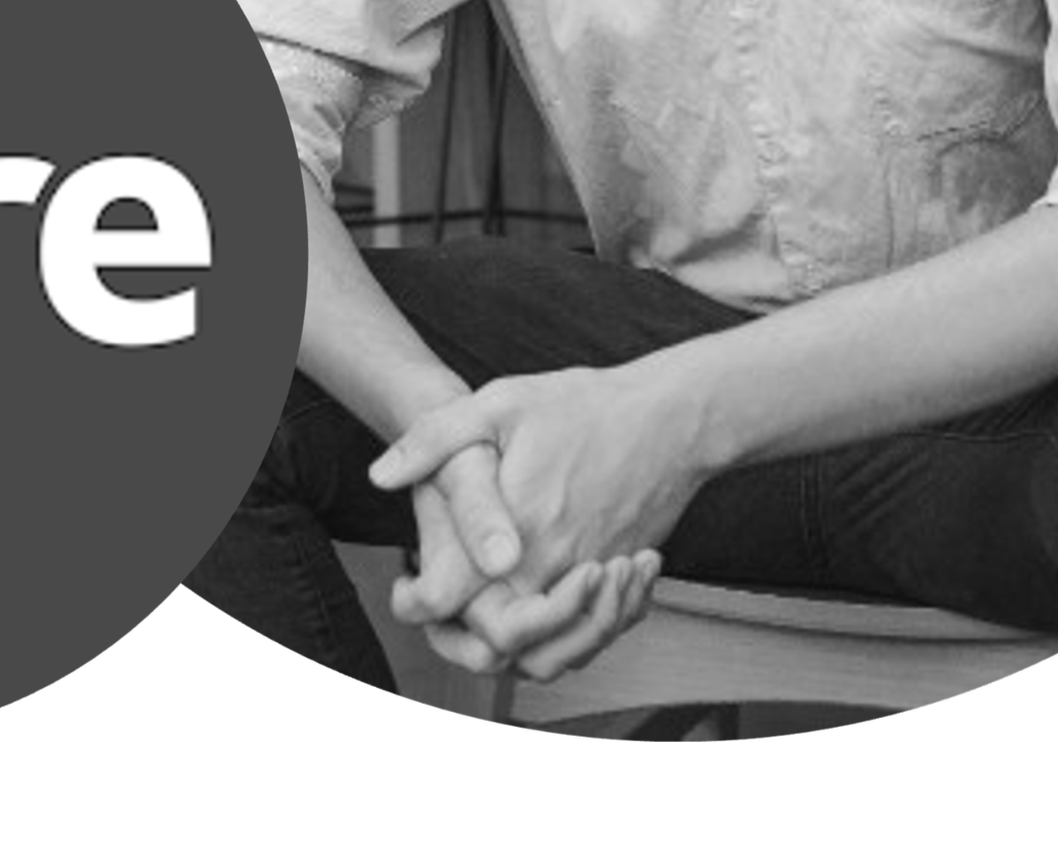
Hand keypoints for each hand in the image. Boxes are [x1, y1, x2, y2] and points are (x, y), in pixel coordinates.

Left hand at [372, 365, 702, 676]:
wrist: (676, 417)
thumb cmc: (590, 407)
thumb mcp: (501, 404)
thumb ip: (434, 439)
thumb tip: (381, 474)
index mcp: (512, 534)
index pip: (451, 605)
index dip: (418, 605)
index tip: (408, 588)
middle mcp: (552, 569)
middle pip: (500, 645)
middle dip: (466, 640)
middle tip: (447, 615)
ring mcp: (592, 580)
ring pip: (552, 654)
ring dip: (522, 646)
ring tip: (494, 615)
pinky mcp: (622, 579)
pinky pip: (594, 633)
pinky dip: (571, 632)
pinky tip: (552, 598)